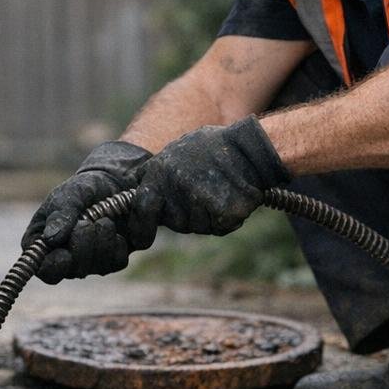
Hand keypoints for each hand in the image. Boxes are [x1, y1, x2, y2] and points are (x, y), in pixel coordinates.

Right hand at [23, 140, 151, 283]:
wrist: (112, 183)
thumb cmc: (81, 189)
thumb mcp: (68, 194)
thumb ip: (60, 213)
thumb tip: (50, 239)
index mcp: (45, 245)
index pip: (44, 269)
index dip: (53, 267)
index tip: (65, 255)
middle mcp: (66, 258)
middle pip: (72, 272)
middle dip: (82, 247)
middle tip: (86, 224)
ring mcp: (90, 262)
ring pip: (96, 269)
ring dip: (101, 243)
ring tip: (103, 220)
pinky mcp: (113, 260)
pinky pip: (116, 262)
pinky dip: (117, 245)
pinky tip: (116, 230)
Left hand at [132, 116, 288, 235]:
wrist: (250, 147)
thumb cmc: (215, 148)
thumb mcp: (176, 150)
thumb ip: (156, 173)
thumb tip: (138, 194)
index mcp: (160, 170)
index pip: (142, 208)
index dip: (141, 228)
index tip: (142, 240)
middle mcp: (175, 185)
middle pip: (174, 222)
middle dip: (186, 216)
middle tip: (203, 192)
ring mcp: (198, 198)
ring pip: (197, 226)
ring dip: (207, 217)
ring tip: (219, 190)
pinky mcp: (221, 210)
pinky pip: (218, 227)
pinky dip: (226, 218)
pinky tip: (232, 198)